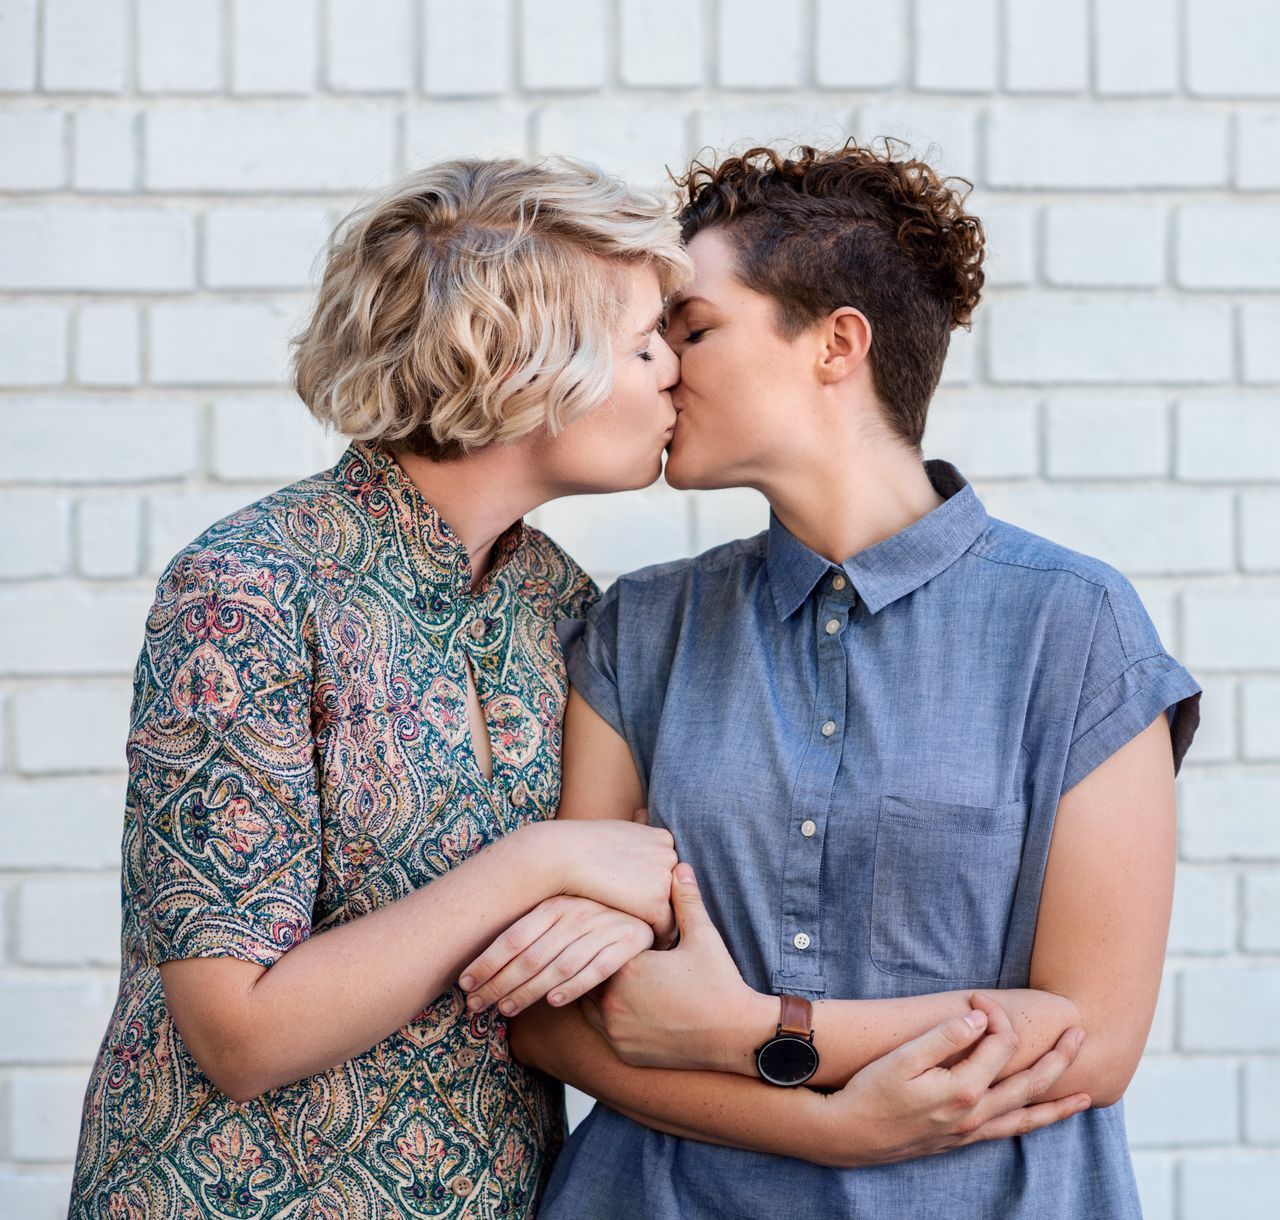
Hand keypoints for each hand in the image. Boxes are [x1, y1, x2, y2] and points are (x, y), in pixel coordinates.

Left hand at [458, 896, 653, 1016]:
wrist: (648, 905)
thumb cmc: (596, 917)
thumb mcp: (566, 912)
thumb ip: (534, 932)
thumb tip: (485, 963)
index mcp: (556, 903)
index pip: (513, 936)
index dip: (486, 961)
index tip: (464, 984)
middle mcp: (578, 912)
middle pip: (530, 955)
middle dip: (498, 982)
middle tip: (476, 1005)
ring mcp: (604, 926)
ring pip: (558, 965)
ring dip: (529, 990)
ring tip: (505, 1009)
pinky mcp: (629, 942)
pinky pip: (597, 968)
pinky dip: (574, 986)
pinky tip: (553, 1002)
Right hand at [534, 817, 677, 938]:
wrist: (564, 855)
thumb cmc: (583, 845)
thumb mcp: (618, 835)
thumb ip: (637, 846)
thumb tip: (642, 857)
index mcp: (663, 838)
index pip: (670, 870)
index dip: (656, 887)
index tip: (642, 901)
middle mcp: (670, 857)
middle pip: (673, 891)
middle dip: (661, 905)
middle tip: (646, 923)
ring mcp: (665, 880)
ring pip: (672, 912)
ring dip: (659, 924)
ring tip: (643, 937)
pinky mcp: (655, 904)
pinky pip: (664, 930)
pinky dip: (654, 939)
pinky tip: (639, 946)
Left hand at [582, 864, 773, 1071]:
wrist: (737, 1036)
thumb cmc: (719, 982)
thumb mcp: (703, 936)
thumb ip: (685, 901)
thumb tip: (679, 867)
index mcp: (627, 969)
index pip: (594, 946)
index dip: (599, 935)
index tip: (604, 928)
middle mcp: (613, 1002)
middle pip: (587, 975)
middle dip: (595, 962)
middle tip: (602, 952)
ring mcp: (616, 1031)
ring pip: (588, 1004)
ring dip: (597, 990)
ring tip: (611, 976)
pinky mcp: (625, 1053)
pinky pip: (602, 1030)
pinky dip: (608, 1016)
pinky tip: (624, 1003)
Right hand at [813, 992, 1090, 1168]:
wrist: (847, 1135)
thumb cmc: (870, 1092)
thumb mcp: (902, 1059)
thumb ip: (944, 1037)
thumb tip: (979, 1019)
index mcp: (963, 1090)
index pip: (998, 1046)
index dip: (995, 1016)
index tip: (977, 996)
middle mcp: (974, 1114)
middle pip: (1027, 1082)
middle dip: (1057, 1058)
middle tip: (1080, 1034)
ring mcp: (969, 1131)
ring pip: (1025, 1116)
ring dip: (1057, 1103)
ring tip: (1086, 1095)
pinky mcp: (960, 1139)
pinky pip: (1009, 1132)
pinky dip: (1032, 1124)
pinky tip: (1038, 1118)